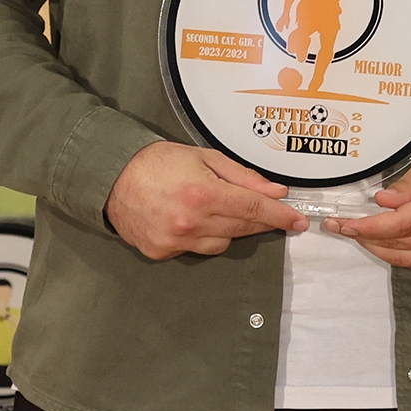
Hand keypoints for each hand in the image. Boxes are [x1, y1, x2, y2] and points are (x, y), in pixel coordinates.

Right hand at [104, 141, 304, 259]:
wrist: (112, 176)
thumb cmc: (159, 161)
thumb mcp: (205, 157)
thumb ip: (242, 177)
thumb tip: (274, 192)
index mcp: (204, 194)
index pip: (253, 210)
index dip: (280, 217)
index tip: (298, 222)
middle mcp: (191, 222)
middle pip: (242, 229)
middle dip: (261, 222)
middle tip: (274, 214)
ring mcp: (175, 241)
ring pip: (221, 244)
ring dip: (229, 229)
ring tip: (215, 208)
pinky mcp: (161, 252)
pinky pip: (196, 250)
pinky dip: (202, 237)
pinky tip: (191, 220)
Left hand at [327, 148, 410, 273]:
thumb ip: (406, 186)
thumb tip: (382, 201)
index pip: (395, 225)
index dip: (365, 227)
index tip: (344, 223)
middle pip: (395, 243)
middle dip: (363, 236)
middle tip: (341, 226)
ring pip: (401, 257)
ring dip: (376, 247)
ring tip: (358, 233)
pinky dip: (395, 253)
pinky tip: (383, 242)